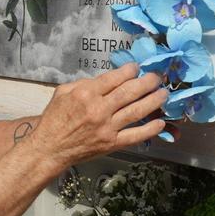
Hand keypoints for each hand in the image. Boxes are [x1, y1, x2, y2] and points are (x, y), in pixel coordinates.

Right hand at [25, 63, 166, 168]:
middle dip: (147, 82)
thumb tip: (107, 78)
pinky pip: (135, 135)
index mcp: (86, 94)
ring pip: (136, 111)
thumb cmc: (55, 118)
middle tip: (157, 77)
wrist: (50, 147)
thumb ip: (84, 83)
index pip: (114, 78)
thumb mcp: (63, 92)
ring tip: (164, 94)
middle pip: (129, 92)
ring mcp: (107, 128)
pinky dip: (150, 129)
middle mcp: (99, 110)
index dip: (129, 71)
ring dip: (153, 101)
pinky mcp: (111, 143)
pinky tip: (160, 122)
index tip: (137, 67)